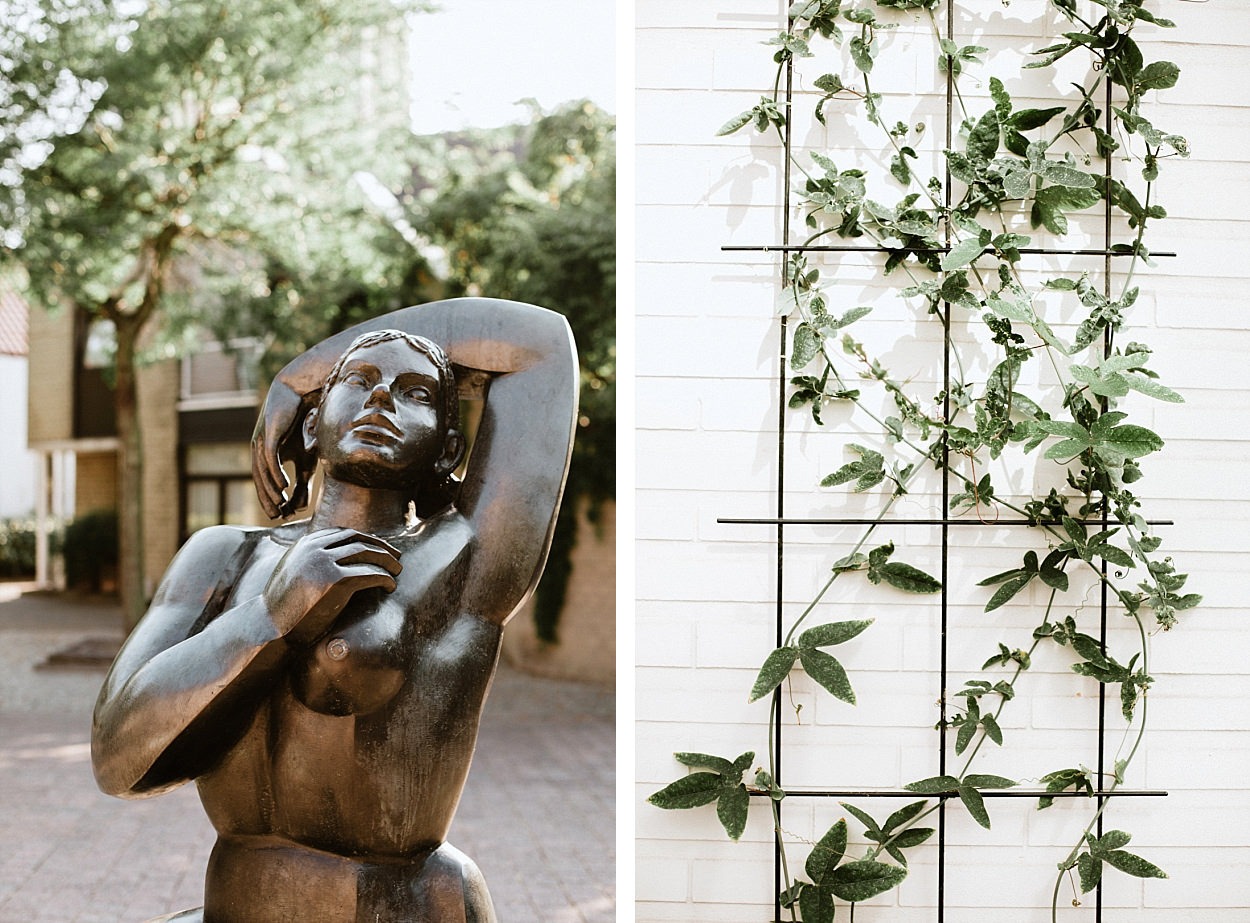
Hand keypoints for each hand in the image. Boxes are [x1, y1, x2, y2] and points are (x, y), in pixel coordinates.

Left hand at [251, 380, 317, 518]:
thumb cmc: (304, 424)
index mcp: (266, 454)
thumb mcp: (306, 458)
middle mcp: (259, 449)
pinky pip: (270, 458)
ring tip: (280, 504)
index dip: (269, 499)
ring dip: (270, 489)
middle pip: (259, 479)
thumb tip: (303, 501)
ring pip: (262, 470)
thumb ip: (303, 479)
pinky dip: (276, 473)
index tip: (278, 515)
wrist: (302, 392)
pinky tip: (284, 486)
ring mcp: (261, 440)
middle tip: (275, 515)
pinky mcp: (269, 433)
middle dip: (266, 499)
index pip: (264, 481)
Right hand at [263, 528, 401, 644]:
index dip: (366, 538)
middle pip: (358, 539)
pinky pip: (370, 574)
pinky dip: (385, 578)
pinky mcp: (335, 581)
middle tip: (397, 557)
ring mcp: (324, 563)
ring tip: (398, 571)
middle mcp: (315, 549)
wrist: (267, 627)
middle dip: (381, 547)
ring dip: (387, 562)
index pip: (344, 532)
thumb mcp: (293, 572)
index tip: (380, 547)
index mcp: (305, 544)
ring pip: (367, 554)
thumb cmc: (282, 606)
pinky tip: (390, 586)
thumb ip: (311, 560)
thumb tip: (336, 557)